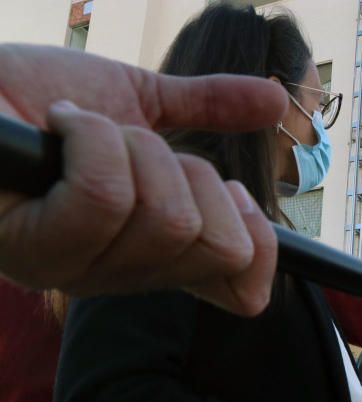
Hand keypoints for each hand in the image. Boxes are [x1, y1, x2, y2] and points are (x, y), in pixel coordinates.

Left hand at [0, 44, 287, 315]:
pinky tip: (58, 126)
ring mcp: (80, 270)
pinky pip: (107, 197)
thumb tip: (279, 100)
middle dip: (191, 173)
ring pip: (168, 219)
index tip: (231, 190)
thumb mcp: (140, 100)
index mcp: (153, 254)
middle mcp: (121, 276)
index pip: (241, 291)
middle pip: (218, 246)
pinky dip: (93, 139)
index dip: (261, 244)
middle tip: (137, 147)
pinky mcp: (38, 248)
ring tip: (83, 130)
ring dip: (133, 149)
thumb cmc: (33, 100)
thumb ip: (208, 106)